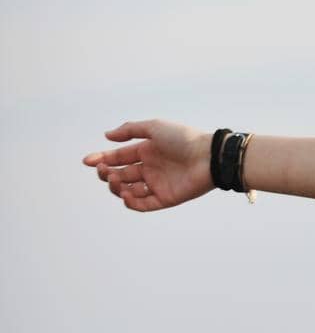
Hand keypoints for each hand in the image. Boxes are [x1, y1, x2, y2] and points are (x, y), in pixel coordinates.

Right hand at [82, 120, 214, 211]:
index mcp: (146, 151)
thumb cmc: (184, 139)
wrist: (209, 156)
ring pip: (128, 191)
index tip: (87, 161)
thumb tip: (106, 136)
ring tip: (114, 179)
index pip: (118, 158)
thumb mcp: (154, 127)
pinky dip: (131, 202)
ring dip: (116, 187)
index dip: (101, 160)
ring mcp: (157, 184)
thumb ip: (130, 130)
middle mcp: (150, 168)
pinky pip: (143, 205)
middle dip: (106, 174)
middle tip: (103, 171)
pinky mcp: (166, 198)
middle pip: (120, 175)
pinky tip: (125, 193)